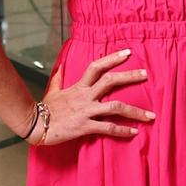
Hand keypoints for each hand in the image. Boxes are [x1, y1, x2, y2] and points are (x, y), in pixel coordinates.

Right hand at [32, 49, 153, 144]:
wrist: (34, 126)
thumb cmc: (45, 109)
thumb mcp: (52, 90)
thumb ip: (59, 78)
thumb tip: (62, 65)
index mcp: (79, 87)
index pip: (97, 67)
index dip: (112, 58)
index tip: (128, 53)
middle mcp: (85, 96)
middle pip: (110, 81)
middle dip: (130, 77)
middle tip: (146, 74)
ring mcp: (86, 111)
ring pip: (115, 107)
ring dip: (135, 112)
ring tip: (150, 116)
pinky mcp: (85, 126)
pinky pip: (107, 128)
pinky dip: (122, 131)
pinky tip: (134, 132)